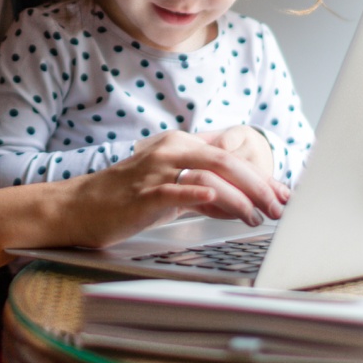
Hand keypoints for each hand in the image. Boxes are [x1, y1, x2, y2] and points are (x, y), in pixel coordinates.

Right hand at [56, 130, 287, 250]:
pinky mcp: (142, 194)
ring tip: (257, 217)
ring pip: (208, 175)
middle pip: (226, 161)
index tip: (284, 193)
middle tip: (279, 207)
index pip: (230, 156)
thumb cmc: (125, 199)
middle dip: (259, 185)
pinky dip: (196, 193)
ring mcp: (155, 171)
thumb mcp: (170, 190)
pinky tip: (215, 198)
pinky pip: (174, 190)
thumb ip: (202, 192)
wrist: (79, 208)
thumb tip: (237, 204)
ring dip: (238, 197)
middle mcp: (170, 151)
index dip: (261, 175)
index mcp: (179, 145)